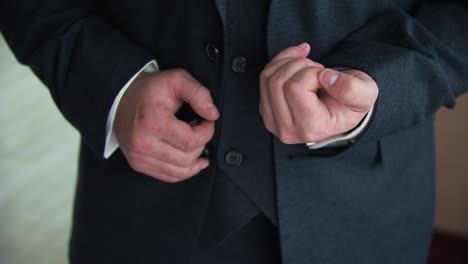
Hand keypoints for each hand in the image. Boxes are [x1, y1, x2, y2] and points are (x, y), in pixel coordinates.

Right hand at [114, 69, 218, 182]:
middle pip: (187, 158)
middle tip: (197, 127)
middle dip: (200, 143)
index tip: (206, 120)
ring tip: (190, 139)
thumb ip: (198, 93)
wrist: (120, 98)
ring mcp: (139, 157)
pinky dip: (184, 170)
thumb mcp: (176, 79)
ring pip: (181, 172)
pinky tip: (191, 158)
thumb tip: (213, 114)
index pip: (191, 141)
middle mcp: (143, 144)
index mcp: (152, 123)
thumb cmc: (149, 89)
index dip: (207, 131)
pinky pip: (170, 177)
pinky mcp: (139, 164)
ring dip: (193, 157)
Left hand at [259, 43, 377, 143]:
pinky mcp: (266, 109)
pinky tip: (297, 63)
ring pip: (268, 77)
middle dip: (299, 65)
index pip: (295, 88)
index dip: (311, 72)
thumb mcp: (365, 94)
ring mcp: (273, 121)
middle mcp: (288, 129)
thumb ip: (351, 88)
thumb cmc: (351, 102)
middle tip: (317, 69)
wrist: (341, 108)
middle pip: (277, 82)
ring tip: (309, 67)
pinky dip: (281, 62)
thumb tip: (326, 77)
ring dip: (289, 62)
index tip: (326, 76)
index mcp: (311, 128)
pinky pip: (265, 77)